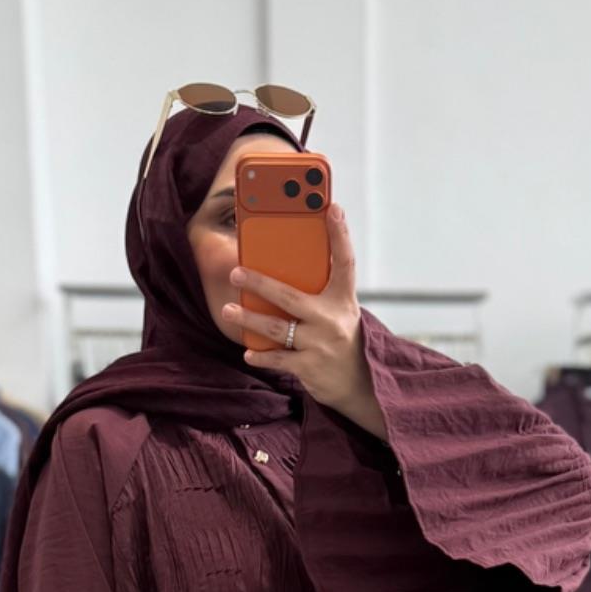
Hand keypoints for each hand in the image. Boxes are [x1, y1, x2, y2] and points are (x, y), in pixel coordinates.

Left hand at [221, 202, 387, 435]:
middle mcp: (333, 319)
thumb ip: (319, 291)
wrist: (362, 384)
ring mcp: (321, 344)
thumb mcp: (340, 310)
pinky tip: (248, 353)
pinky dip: (261, 357)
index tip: (332, 207)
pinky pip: (279, 359)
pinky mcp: (311, 367)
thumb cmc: (342, 339)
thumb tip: (281, 268)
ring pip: (277, 328)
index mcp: (343, 299)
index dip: (340, 234)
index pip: (344, 261)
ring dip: (248, 320)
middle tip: (235, 272)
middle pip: (290, 296)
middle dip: (259, 283)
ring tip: (227, 311)